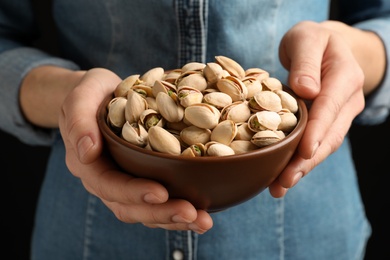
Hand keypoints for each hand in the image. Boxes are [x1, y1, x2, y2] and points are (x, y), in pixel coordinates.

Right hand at [58, 68, 212, 232]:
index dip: (133, 192)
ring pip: (147, 211)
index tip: (161, 193)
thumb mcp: (81, 98)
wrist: (103, 96)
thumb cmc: (92, 94)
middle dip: (162, 213)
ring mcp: (126, 182)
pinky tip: (203, 212)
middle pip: (131, 207)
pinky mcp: (144, 179)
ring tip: (203, 221)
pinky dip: (179, 208)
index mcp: (89, 164)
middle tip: (192, 214)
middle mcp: (107, 180)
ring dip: (175, 218)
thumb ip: (80, 122)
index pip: (109, 185)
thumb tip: (87, 152)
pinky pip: (160, 202)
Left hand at [268, 21, 367, 196]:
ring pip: (323, 145)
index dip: (317, 132)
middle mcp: (347, 100)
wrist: (324, 45)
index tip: (303, 152)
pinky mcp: (326, 123)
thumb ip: (306, 62)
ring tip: (279, 187)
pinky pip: (314, 143)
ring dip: (302, 168)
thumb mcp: (306, 39)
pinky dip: (299, 160)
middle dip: (307, 161)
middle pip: (329, 135)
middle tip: (284, 182)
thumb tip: (306, 90)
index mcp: (345, 77)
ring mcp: (339, 114)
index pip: (331, 108)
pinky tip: (282, 176)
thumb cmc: (311, 40)